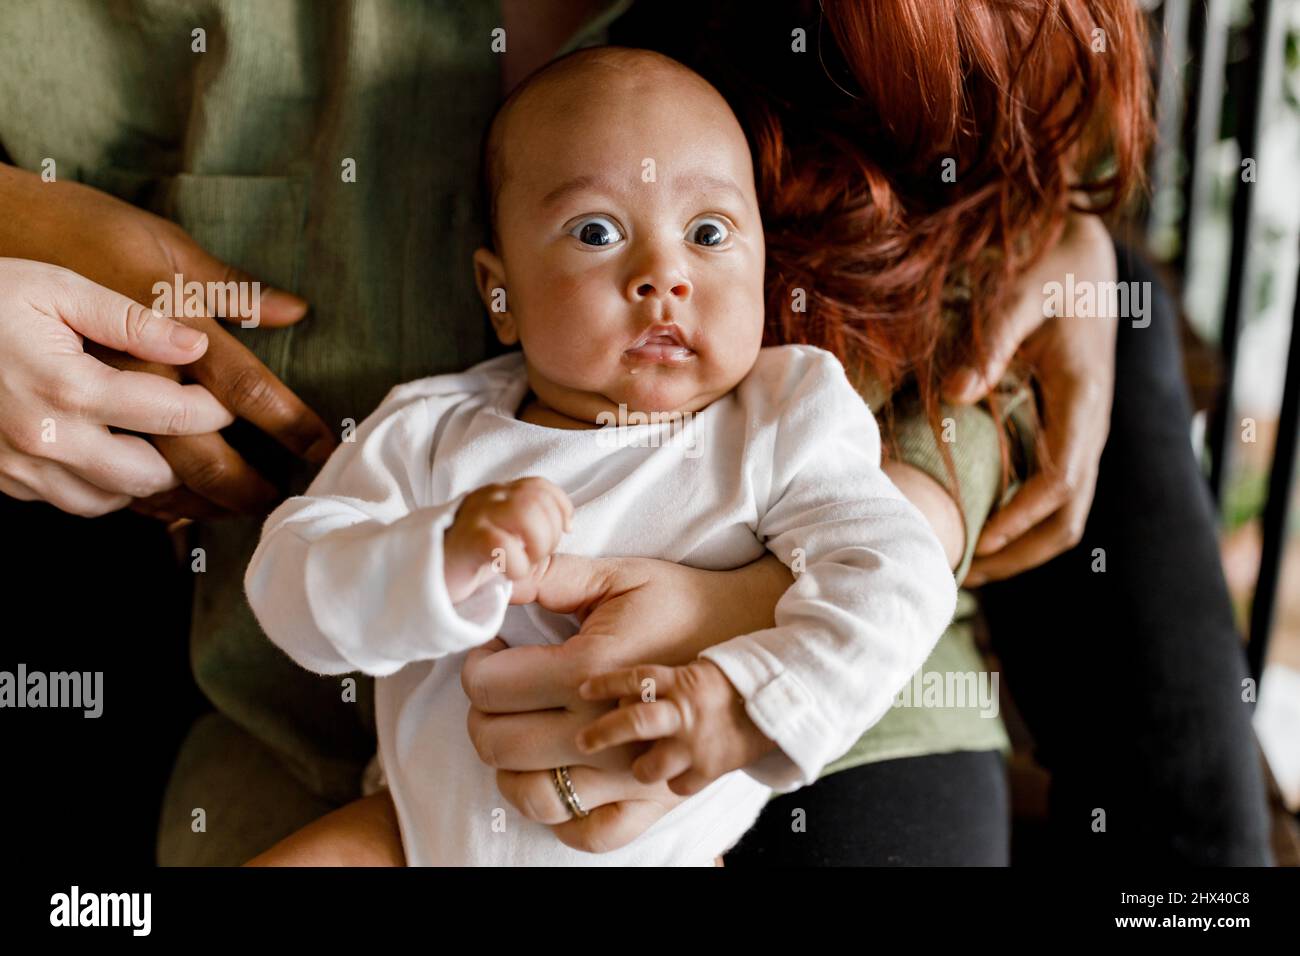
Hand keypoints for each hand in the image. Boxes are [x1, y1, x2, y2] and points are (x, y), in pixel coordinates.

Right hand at [0, 258, 236, 514]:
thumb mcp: (55, 285)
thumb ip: (130, 318)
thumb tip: (195, 343)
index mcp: (69, 387)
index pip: (174, 415)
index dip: (215, 411)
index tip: (227, 401)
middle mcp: (45, 438)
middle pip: (150, 476)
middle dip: (184, 457)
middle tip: (196, 429)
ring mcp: (19, 465)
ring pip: (111, 501)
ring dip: (143, 479)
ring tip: (157, 443)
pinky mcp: (2, 478)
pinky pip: (69, 501)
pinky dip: (100, 486)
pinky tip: (110, 452)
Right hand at [443, 476, 572, 602]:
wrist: (423, 580)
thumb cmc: (468, 560)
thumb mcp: (501, 531)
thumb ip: (528, 522)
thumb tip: (565, 525)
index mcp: (499, 494)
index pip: (540, 486)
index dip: (560, 508)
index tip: (564, 532)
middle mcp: (488, 498)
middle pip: (538, 500)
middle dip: (551, 533)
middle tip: (537, 556)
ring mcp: (476, 517)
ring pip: (527, 513)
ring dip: (537, 545)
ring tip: (525, 563)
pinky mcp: (467, 541)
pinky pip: (504, 544)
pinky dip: (518, 564)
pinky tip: (509, 574)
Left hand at [461, 551, 791, 851]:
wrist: (754, 636)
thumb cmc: (683, 601)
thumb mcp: (619, 575)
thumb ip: (551, 576)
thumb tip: (498, 574)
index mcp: (589, 670)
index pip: (490, 685)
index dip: (477, 662)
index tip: (492, 648)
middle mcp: (603, 731)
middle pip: (499, 745)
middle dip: (482, 714)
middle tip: (500, 689)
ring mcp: (628, 772)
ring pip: (535, 796)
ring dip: (511, 770)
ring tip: (524, 732)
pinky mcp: (652, 797)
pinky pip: (591, 833)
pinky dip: (565, 816)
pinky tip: (562, 776)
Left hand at [575, 659, 776, 795]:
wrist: (778, 705)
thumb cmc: (731, 685)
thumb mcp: (697, 670)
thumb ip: (663, 682)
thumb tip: (620, 689)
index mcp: (683, 680)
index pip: (638, 679)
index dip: (606, 682)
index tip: (583, 688)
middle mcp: (686, 712)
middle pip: (634, 723)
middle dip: (602, 734)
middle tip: (582, 741)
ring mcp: (697, 744)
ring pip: (648, 766)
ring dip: (639, 767)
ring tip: (638, 765)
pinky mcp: (711, 769)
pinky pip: (677, 785)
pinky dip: (673, 781)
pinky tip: (675, 773)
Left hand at [942, 213, 1116, 583]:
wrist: (1085, 256)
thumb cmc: (1052, 271)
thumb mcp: (1021, 295)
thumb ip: (991, 343)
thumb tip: (956, 394)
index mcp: (1084, 398)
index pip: (1061, 478)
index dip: (1021, 516)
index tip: (980, 542)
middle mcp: (1092, 426)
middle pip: (1072, 516)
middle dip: (1022, 553)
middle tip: (965, 575)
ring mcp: (1086, 433)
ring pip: (1069, 514)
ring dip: (1024, 547)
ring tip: (970, 566)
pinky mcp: (1071, 432)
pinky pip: (1057, 494)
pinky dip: (1026, 523)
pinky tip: (983, 529)